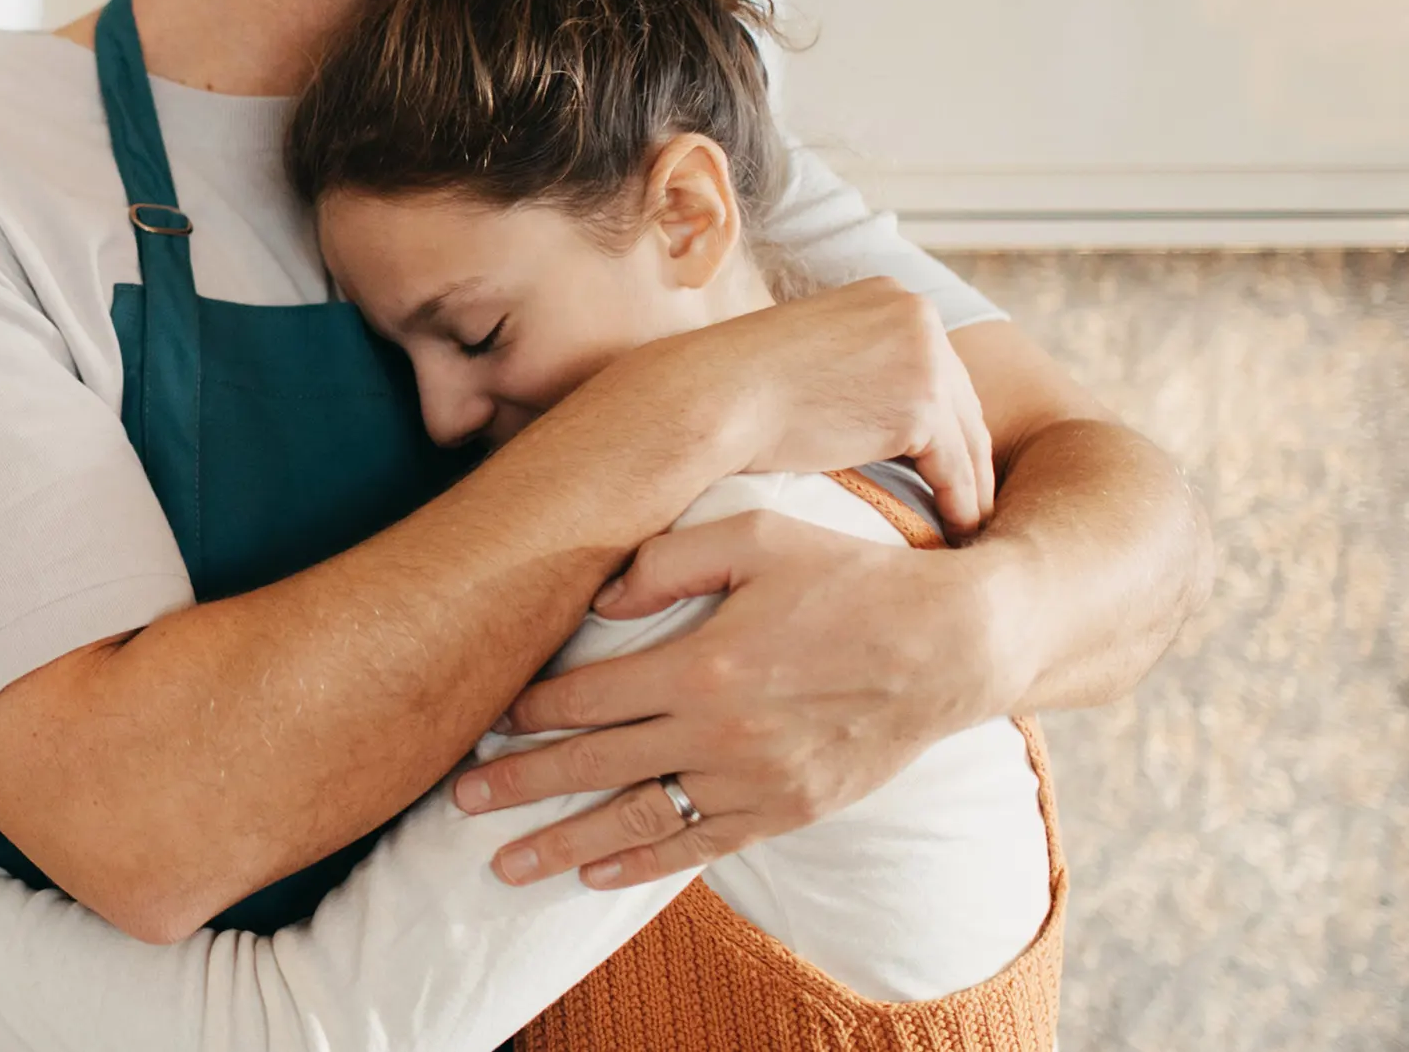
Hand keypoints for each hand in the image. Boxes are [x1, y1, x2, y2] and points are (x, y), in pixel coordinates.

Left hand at [453, 508, 1007, 888]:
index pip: (588, 695)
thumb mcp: (758, 535)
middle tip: (457, 801)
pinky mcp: (787, 810)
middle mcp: (720, 733)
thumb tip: (600, 593)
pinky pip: (699, 847)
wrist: (951, 646)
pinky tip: (593, 873)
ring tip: (504, 862)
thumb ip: (670, 555)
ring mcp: (755, 781)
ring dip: (564, 842)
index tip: (482, 720)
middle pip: (595, 765)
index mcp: (703, 664)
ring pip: (638, 818)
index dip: (528, 711)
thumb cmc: (849, 578)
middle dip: (520, 785)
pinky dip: (641, 865)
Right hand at [709, 279, 994, 535]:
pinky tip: (956, 528)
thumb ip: (859, 360)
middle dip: (965, 451)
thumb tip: (879, 400)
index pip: (937, 365)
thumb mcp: (817, 348)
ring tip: (968, 521)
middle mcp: (918, 315)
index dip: (943, 416)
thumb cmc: (744, 382)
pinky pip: (956, 468)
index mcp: (891, 295)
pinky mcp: (922, 407)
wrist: (719, 394)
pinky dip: (960, 503)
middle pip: (960, 399)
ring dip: (970, 484)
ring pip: (965, 437)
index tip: (948, 455)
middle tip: (970, 495)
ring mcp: (926, 358)